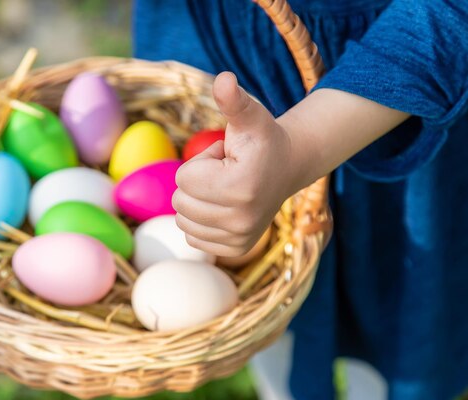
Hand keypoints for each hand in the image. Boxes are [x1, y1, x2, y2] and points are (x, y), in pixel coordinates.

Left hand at [173, 72, 296, 256]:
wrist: (286, 169)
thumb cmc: (262, 140)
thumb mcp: (249, 116)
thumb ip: (233, 100)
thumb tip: (224, 79)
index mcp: (240, 189)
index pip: (184, 178)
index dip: (201, 162)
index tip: (225, 159)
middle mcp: (241, 221)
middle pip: (181, 201)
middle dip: (197, 182)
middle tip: (225, 174)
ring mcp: (239, 240)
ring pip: (183, 220)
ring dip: (198, 202)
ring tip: (225, 189)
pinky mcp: (234, 250)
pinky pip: (191, 237)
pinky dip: (200, 221)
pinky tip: (224, 207)